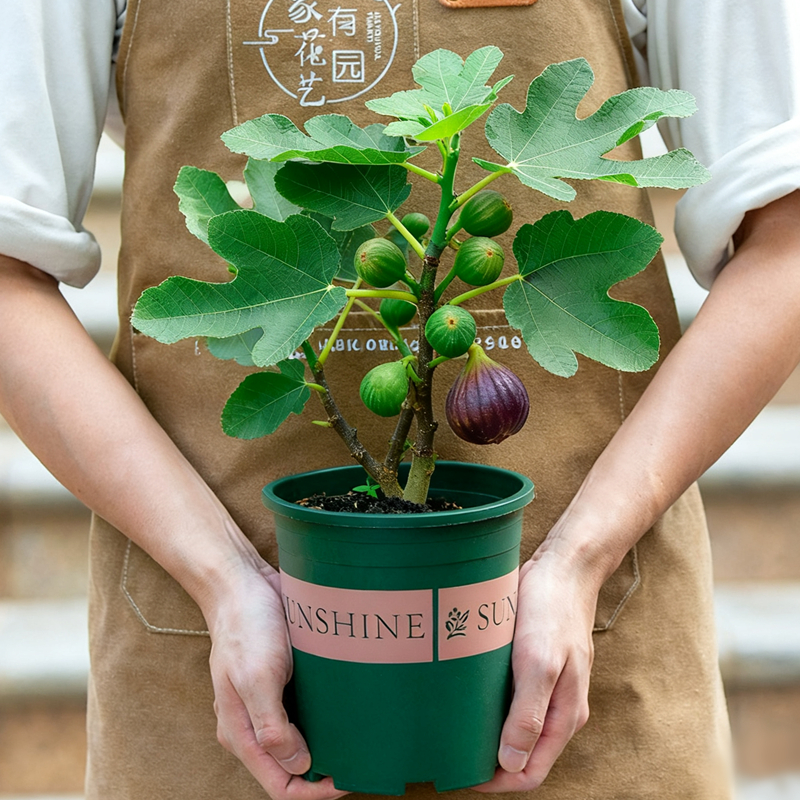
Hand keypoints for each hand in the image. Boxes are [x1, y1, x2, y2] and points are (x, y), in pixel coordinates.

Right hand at [206, 563, 348, 799]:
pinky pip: (306, 712)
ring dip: (328, 745)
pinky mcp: (284, 682)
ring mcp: (269, 703)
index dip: (313, 792)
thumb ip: (272, 726)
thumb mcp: (256, 677)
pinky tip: (349, 710)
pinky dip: (326, 718)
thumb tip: (299, 765)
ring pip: (302, 741)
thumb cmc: (246, 627)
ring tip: (360, 740)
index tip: (345, 779)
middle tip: (360, 760)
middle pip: (292, 768)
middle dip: (324, 773)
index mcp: (242, 733)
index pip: (279, 785)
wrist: (243, 583)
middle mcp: (254, 724)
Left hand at [474, 551, 596, 792]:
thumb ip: (529, 714)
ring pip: (515, 727)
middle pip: (522, 754)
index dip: (497, 781)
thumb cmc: (552, 611)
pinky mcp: (534, 666)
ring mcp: (547, 687)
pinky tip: (467, 698)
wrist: (564, 567)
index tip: (461, 774)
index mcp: (565, 715)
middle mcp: (558, 708)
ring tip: (453, 729)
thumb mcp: (539, 662)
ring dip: (488, 734)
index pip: (531, 772)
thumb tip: (511, 763)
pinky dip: (491, 707)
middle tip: (449, 752)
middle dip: (489, 762)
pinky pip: (512, 700)